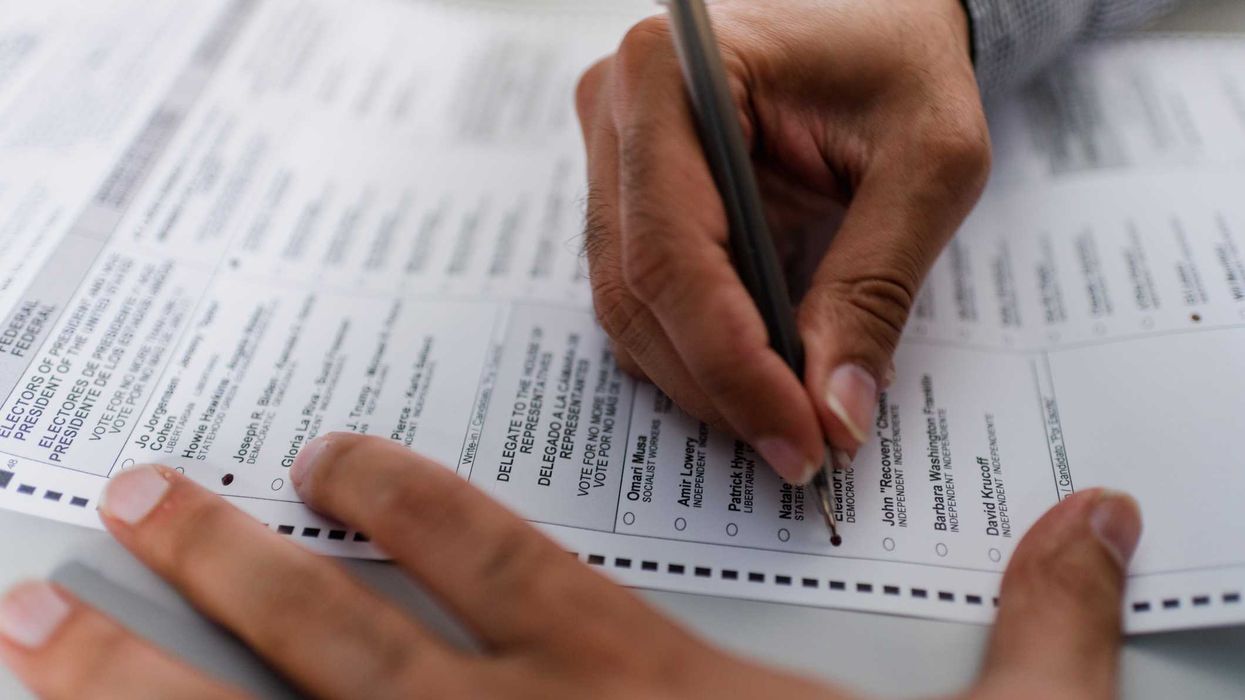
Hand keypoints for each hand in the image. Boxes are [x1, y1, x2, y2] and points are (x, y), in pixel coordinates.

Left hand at [1, 435, 1138, 698]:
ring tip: (35, 630)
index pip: (497, 558)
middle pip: (341, 644)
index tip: (320, 454)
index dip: (404, 494)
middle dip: (220, 568)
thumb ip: (1043, 631)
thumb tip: (1104, 512)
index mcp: (638, 697)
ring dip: (142, 686)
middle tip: (122, 503)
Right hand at [576, 0, 990, 481]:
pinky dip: (695, 346)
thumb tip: (833, 415)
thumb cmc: (906, 64)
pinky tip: (758, 365)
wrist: (882, 15)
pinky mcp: (625, 189)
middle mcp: (617, 107)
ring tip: (789, 411)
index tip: (799, 442)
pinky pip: (641, 292)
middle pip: (637, 290)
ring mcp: (610, 150)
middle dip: (718, 384)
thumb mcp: (928, 165)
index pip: (674, 253)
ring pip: (628, 305)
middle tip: (801, 446)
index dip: (732, 365)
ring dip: (704, 375)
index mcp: (674, 72)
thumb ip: (874, 290)